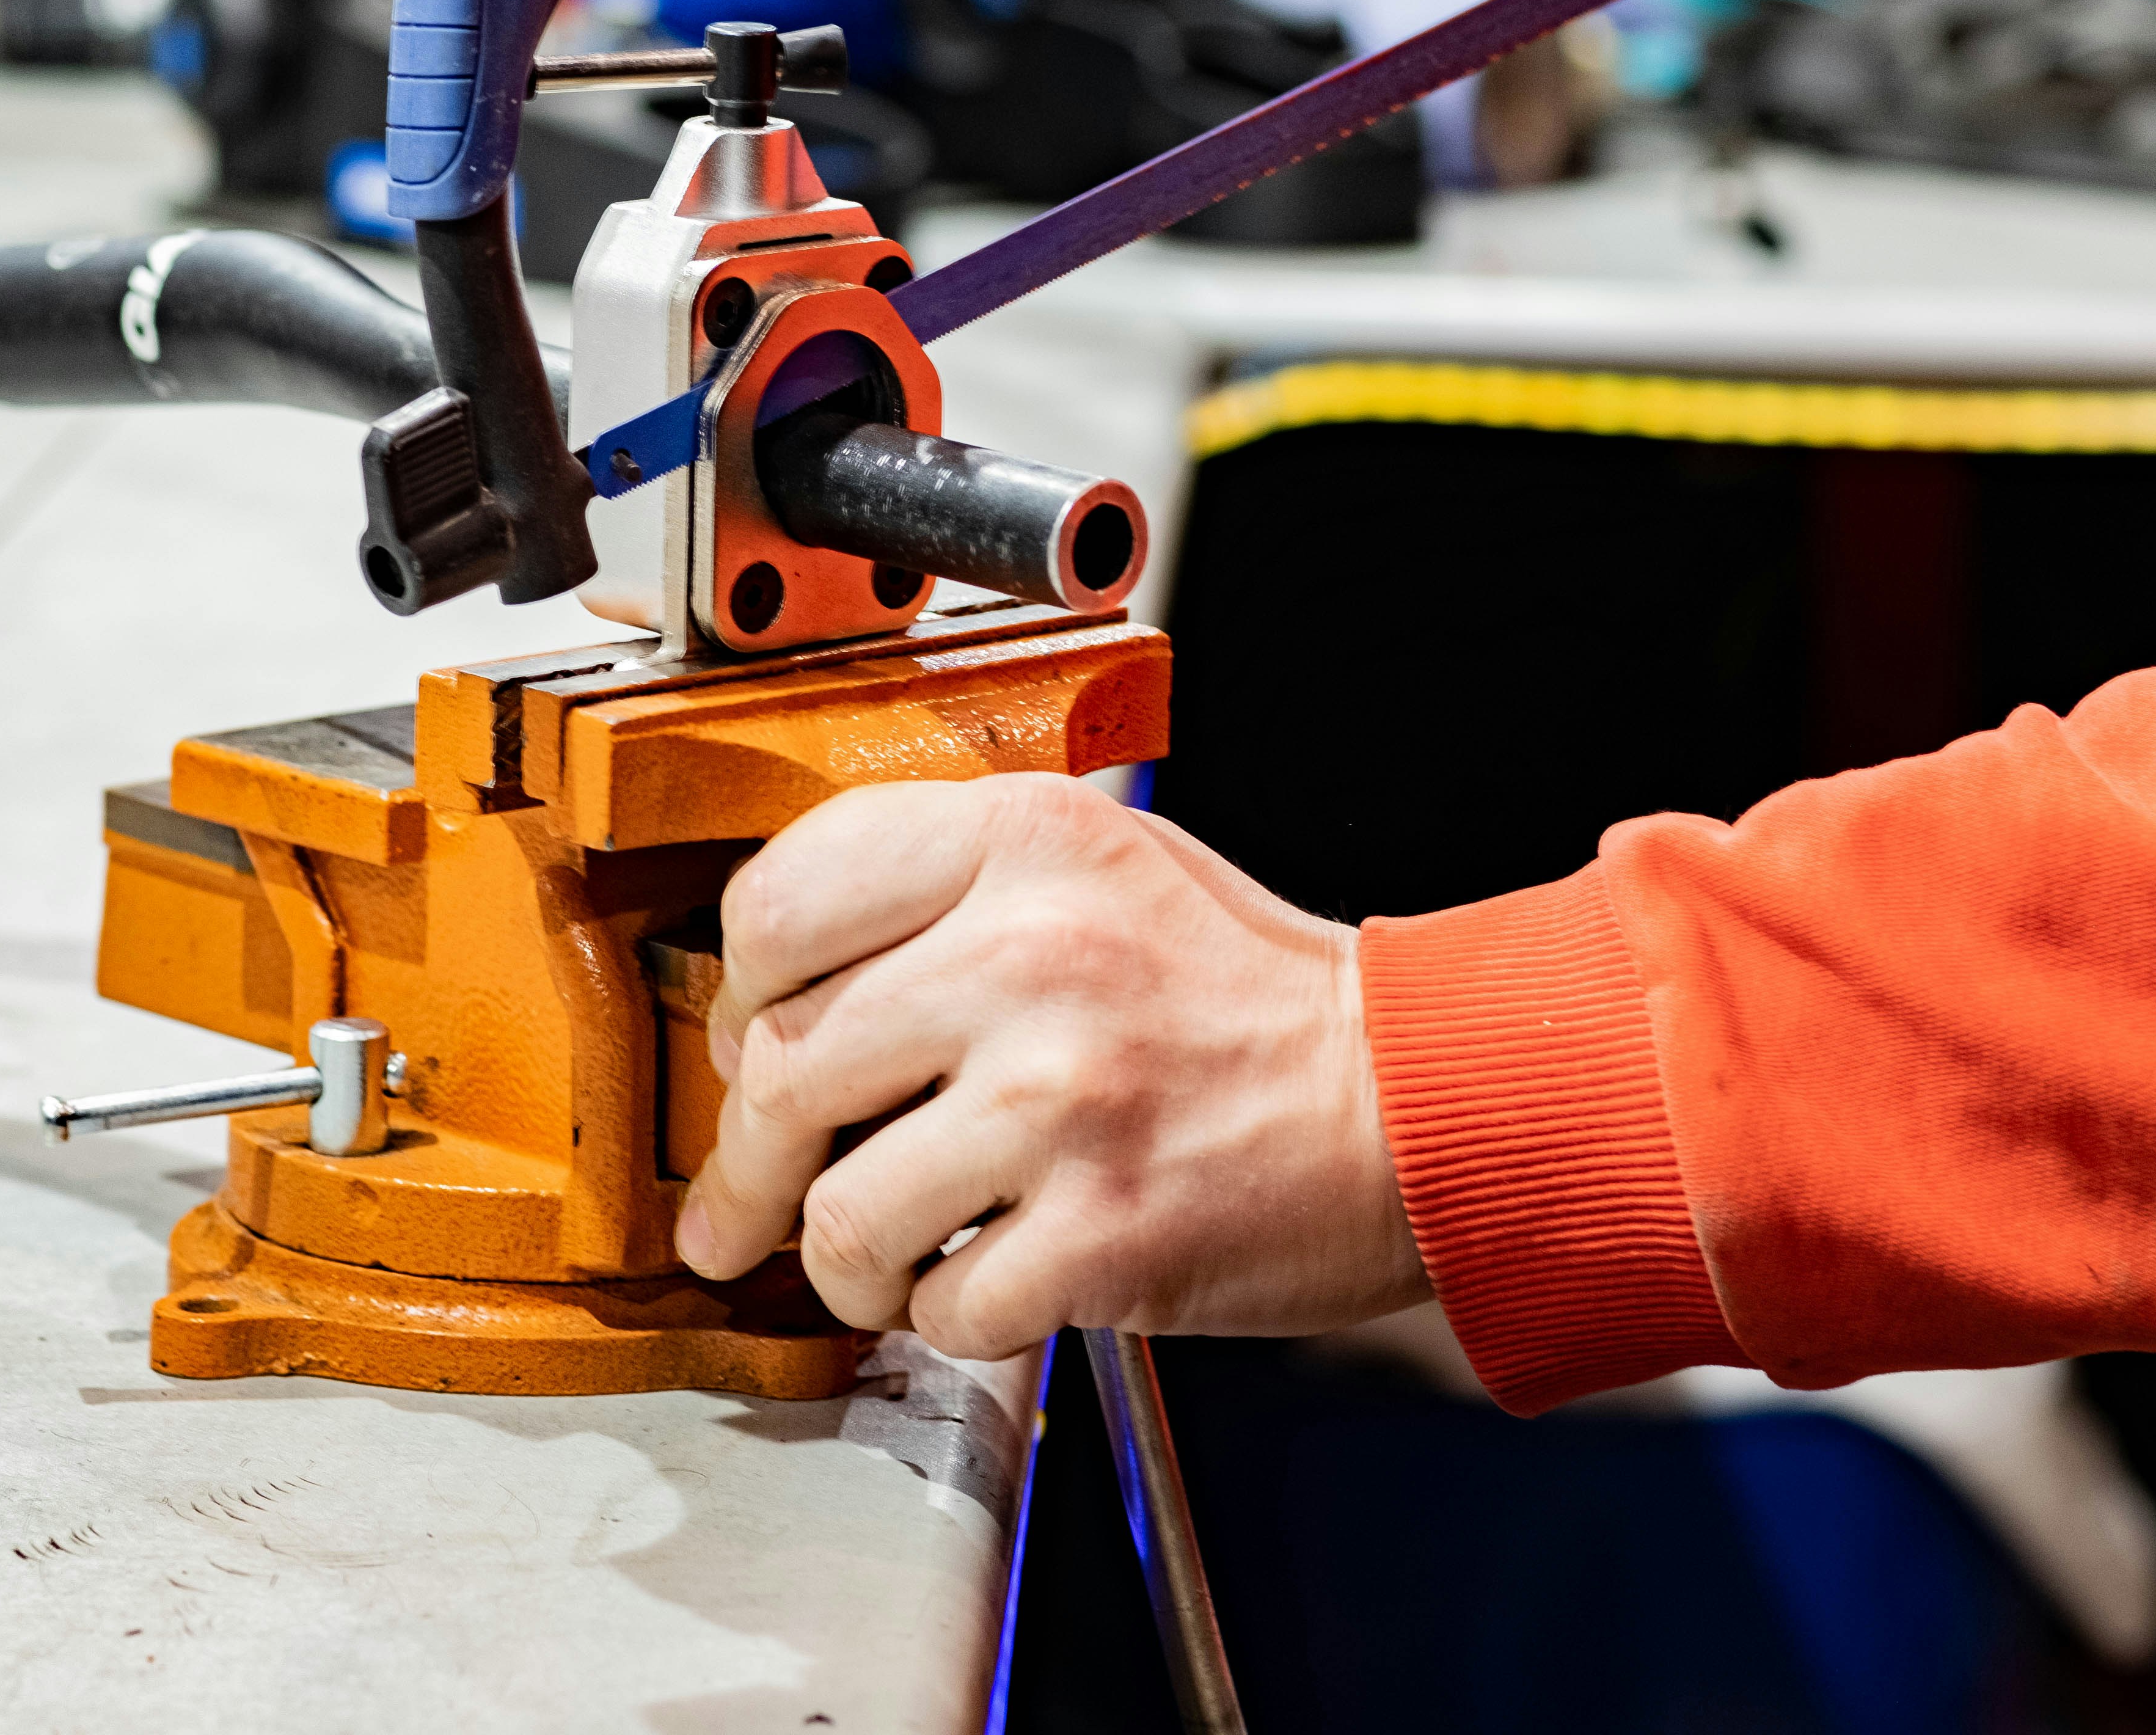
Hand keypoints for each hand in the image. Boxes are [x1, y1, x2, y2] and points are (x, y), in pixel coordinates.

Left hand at [673, 773, 1432, 1361]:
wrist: (1415, 1097)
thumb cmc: (1242, 991)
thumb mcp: (1095, 865)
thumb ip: (938, 896)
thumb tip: (763, 1000)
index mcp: (1024, 840)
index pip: (777, 906)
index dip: (740, 996)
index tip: (749, 1046)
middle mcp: (1035, 952)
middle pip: (781, 1071)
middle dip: (747, 1167)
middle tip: (746, 1208)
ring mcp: (1068, 1097)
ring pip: (840, 1214)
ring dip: (845, 1263)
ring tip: (887, 1258)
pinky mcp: (1106, 1231)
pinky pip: (940, 1306)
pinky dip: (948, 1316)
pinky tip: (989, 1282)